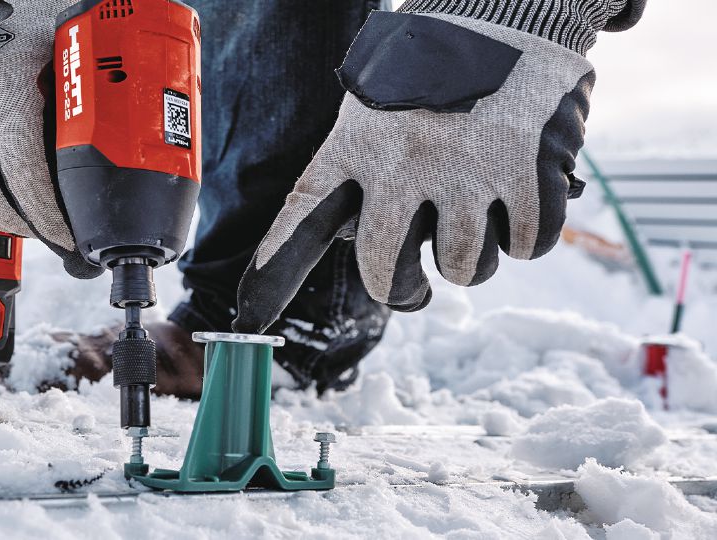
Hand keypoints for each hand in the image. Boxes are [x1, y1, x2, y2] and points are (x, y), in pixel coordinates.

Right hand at [0, 0, 101, 278]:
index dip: (46, 217)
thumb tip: (110, 148)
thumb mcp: (64, 63)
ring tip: (21, 227)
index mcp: (12, 104)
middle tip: (46, 234)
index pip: (26, 179)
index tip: (65, 234)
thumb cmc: (27, 31)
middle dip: (22, 224)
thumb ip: (79, 105)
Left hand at [233, 6, 628, 332]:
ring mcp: (465, 170)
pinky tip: (517, 205)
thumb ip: (354, 169)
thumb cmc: (429, 66)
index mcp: (355, 144)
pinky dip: (525, 236)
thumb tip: (343, 236)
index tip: (251, 316)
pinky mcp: (527, 171)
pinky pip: (526, 244)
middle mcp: (402, 164)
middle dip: (401, 292)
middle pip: (384, 270)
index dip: (274, 271)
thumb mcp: (370, 105)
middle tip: (414, 291)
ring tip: (473, 225)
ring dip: (471, 262)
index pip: (300, 218)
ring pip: (464, 267)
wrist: (507, 6)